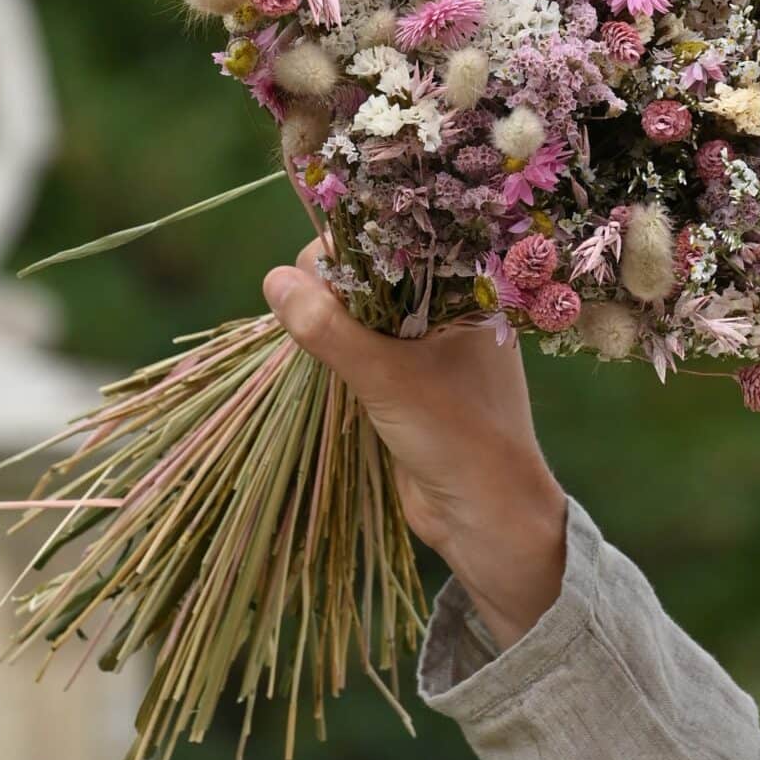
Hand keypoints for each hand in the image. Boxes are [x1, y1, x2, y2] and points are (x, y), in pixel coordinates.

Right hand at [264, 241, 566, 649]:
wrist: (486, 518)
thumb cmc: (456, 435)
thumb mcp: (387, 377)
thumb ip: (329, 328)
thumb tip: (272, 279)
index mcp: (466, 290)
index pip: (398, 242)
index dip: (352, 246)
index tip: (312, 270)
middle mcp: (450, 308)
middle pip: (376, 272)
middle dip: (334, 284)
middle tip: (303, 308)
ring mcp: (429, 345)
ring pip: (365, 312)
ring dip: (331, 317)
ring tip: (301, 326)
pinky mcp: (409, 381)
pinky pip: (364, 346)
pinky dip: (337, 346)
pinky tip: (311, 350)